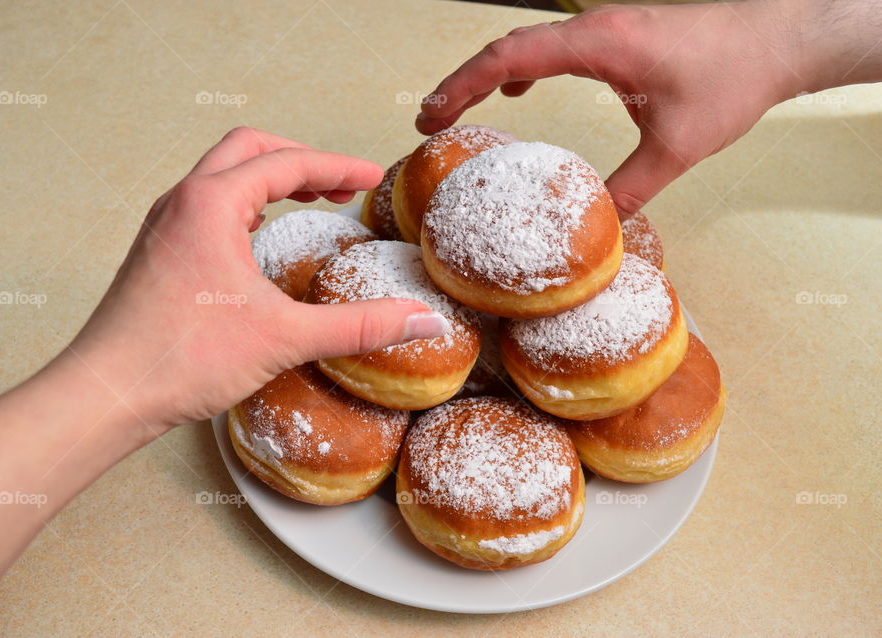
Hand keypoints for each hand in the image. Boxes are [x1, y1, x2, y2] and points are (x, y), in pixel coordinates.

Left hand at [67, 127, 447, 427]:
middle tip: (340, 186)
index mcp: (211, 202)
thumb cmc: (180, 358)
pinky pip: (205, 204)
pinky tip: (259, 239)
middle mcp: (182, 202)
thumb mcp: (284, 337)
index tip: (373, 178)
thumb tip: (420, 319)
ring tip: (308, 201)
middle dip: (300, 160)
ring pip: (222, 173)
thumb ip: (358, 326)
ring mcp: (164, 225)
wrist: (105, 392)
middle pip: (249, 149)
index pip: (287, 162)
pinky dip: (244, 204)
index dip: (338, 167)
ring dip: (268, 179)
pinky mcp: (158, 252)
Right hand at [416, 1, 801, 215]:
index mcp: (598, 44)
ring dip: (487, 74)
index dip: (462, 85)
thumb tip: (596, 228)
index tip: (432, 114)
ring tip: (456, 108)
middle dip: (461, 82)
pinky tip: (520, 90)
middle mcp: (593, 30)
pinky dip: (523, 68)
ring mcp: (604, 30)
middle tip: (428, 119)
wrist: (777, 38)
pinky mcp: (616, 38)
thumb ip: (632, 188)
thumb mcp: (678, 145)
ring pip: (526, 44)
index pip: (509, 57)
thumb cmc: (734, 77)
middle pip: (506, 47)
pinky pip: (553, 49)